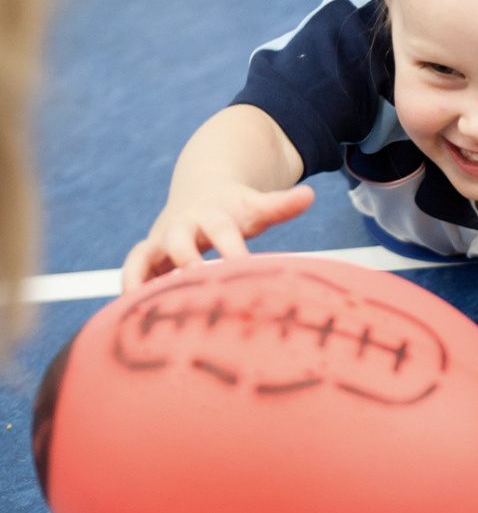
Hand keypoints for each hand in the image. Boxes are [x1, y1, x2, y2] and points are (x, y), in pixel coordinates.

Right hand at [121, 182, 313, 291]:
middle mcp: (182, 227)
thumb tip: (310, 195)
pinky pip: (132, 273)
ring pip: (143, 257)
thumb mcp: (256, 206)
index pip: (222, 231)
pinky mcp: (148, 258)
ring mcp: (161, 242)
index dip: (231, 249)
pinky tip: (133, 322)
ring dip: (142, 278)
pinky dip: (131, 292)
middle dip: (184, 259)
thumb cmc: (234, 208)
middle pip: (177, 240)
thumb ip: (281, 205)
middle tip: (193, 283)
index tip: (243, 269)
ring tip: (144, 306)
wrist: (200, 190)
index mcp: (213, 216)